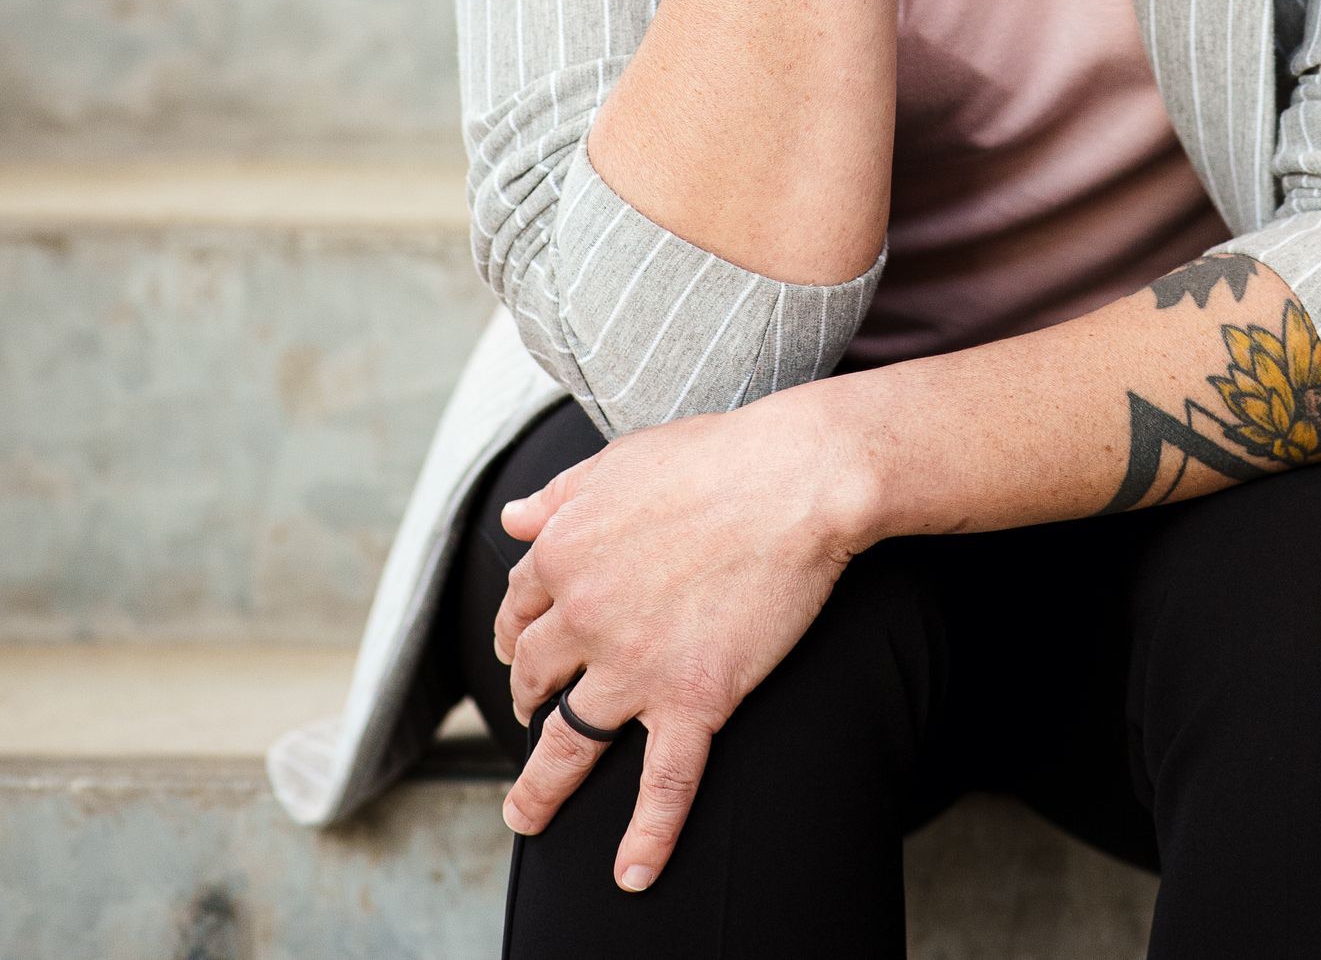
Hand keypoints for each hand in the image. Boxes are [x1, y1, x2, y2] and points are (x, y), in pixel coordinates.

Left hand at [492, 384, 871, 892]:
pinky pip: (665, 783)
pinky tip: (632, 874)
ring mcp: (637, 665)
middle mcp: (585, 615)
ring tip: (525, 817)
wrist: (796, 479)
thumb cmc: (715, 457)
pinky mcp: (695, 698)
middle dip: (527, 698)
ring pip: (571, 744)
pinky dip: (648, 836)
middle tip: (533, 713)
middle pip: (535, 675)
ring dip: (541, 789)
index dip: (517, 632)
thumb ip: (561, 494)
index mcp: (564, 554)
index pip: (520, 606)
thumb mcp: (619, 461)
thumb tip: (514, 520)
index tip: (521, 649)